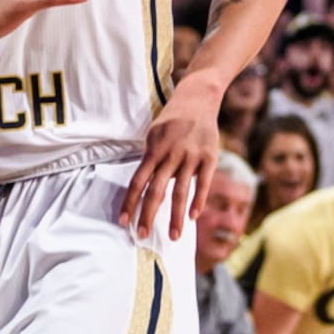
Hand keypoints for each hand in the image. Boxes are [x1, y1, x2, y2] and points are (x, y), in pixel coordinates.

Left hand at [122, 84, 224, 236]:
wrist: (198, 97)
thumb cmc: (172, 119)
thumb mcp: (154, 134)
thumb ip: (151, 159)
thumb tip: (145, 185)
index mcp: (154, 150)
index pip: (138, 182)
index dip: (130, 203)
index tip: (124, 222)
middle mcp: (170, 155)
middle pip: (156, 190)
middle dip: (148, 215)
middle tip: (142, 236)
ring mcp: (191, 156)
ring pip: (180, 191)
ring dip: (175, 216)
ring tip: (173, 236)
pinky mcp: (210, 157)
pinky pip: (203, 183)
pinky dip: (198, 200)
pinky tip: (193, 217)